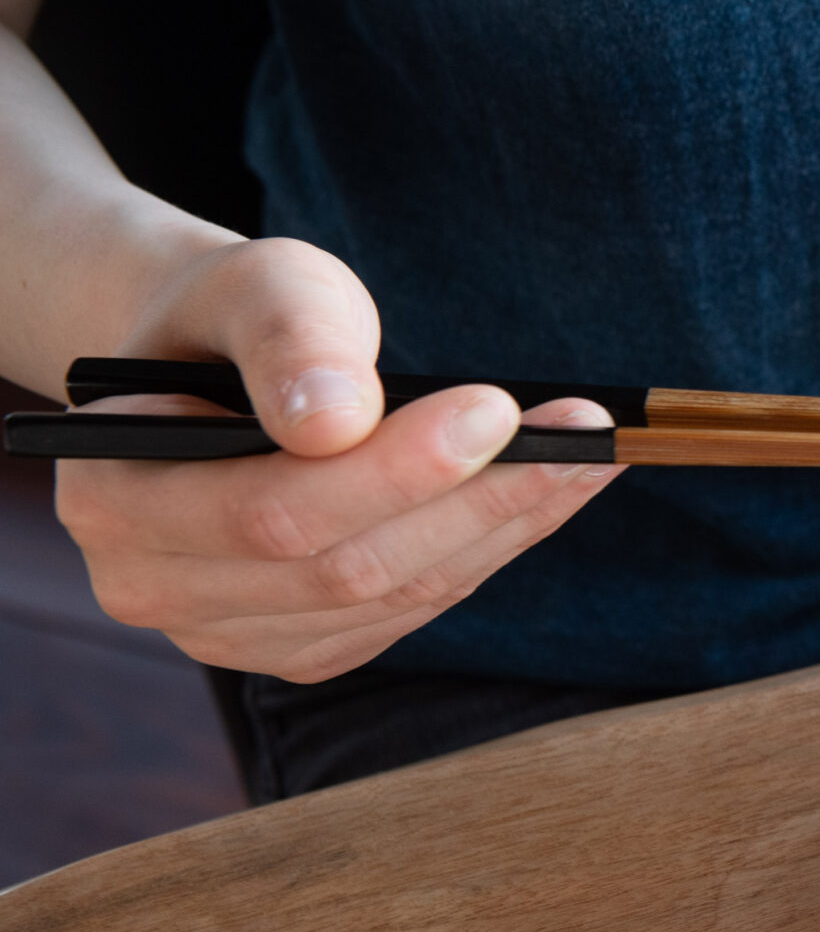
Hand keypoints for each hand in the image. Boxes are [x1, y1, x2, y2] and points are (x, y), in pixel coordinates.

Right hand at [56, 237, 623, 680]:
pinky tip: (554, 491)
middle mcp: (153, 586)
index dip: (395, 468)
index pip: (271, 510)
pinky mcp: (305, 646)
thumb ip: (289, 339)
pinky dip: (495, 546)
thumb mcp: (258, 286)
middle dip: (479, 496)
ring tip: (593, 452)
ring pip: (397, 595)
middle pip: (345, 568)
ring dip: (509, 523)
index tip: (498, 405)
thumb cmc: (243, 320)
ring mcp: (230, 632)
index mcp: (113, 497)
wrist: (224, 367)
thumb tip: (338, 421)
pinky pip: (416, 609)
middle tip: (586, 434)